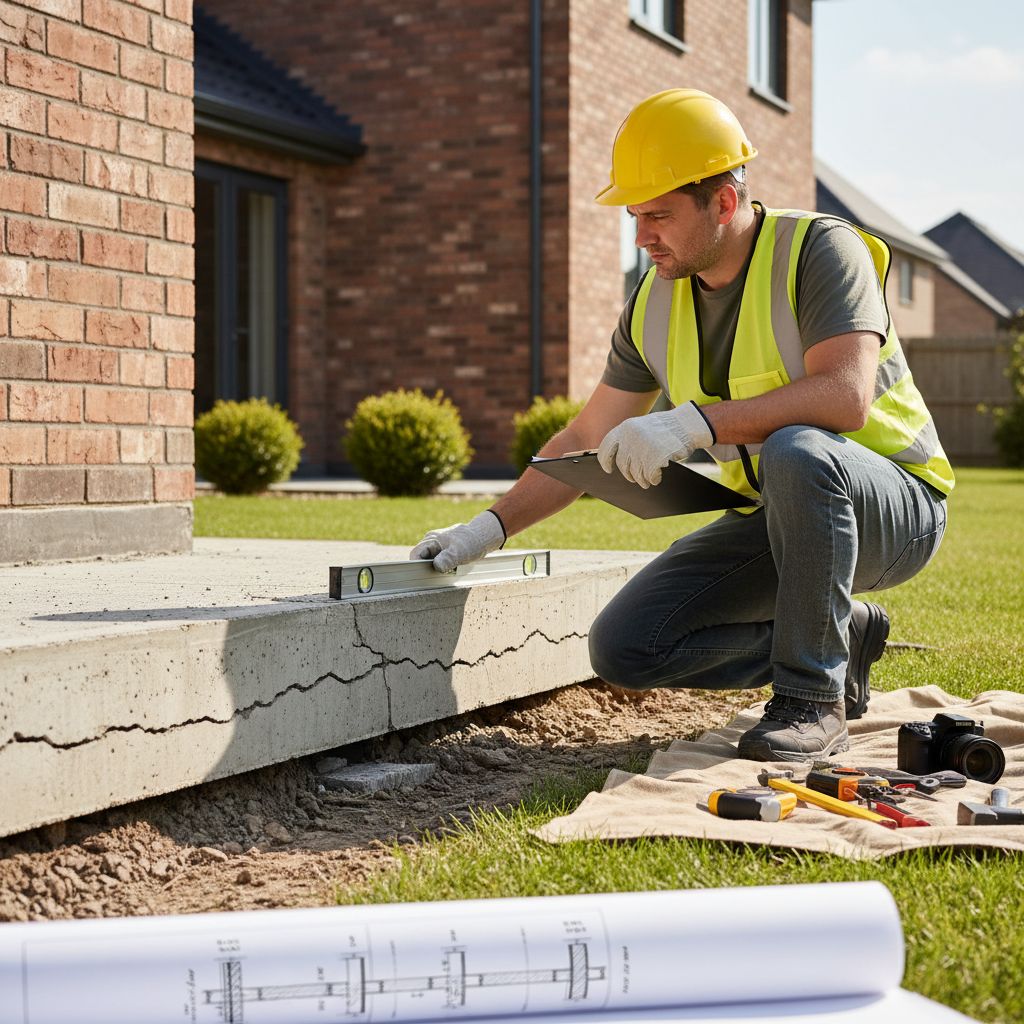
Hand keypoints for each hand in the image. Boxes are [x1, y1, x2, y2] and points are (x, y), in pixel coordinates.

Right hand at [409, 510, 505, 571]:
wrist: (483, 537)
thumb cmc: (471, 542)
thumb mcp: (460, 552)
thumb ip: (447, 559)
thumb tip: (435, 567)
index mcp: (431, 539)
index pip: (415, 554)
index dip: (416, 565)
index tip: (423, 576)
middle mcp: (430, 540)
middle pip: (420, 557)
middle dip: (427, 568)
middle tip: (440, 575)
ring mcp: (435, 544)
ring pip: (428, 560)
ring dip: (435, 567)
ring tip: (448, 570)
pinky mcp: (441, 549)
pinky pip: (435, 560)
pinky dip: (441, 565)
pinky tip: (450, 568)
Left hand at [596, 401, 713, 487]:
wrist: (687, 424)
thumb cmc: (666, 427)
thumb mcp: (642, 426)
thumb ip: (629, 438)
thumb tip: (617, 459)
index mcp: (626, 427)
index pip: (606, 446)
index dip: (605, 460)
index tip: (608, 469)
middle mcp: (632, 436)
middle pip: (622, 464)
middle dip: (628, 474)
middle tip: (634, 479)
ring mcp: (644, 447)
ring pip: (636, 473)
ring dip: (641, 480)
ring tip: (647, 481)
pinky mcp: (656, 456)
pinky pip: (650, 476)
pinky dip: (653, 479)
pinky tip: (657, 478)